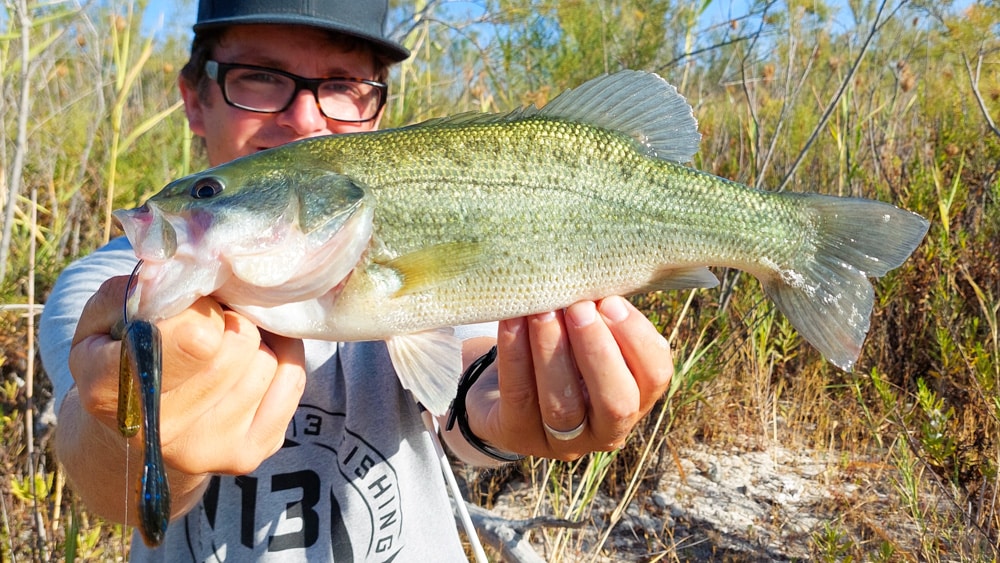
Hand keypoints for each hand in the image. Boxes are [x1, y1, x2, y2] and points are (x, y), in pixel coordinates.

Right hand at [69, 276, 306, 476]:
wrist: (140, 426)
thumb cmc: (124, 355)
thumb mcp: (104, 317)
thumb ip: (135, 293)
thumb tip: (181, 278)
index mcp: (107, 391)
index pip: (164, 355)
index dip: (190, 332)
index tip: (199, 323)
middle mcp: (157, 432)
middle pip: (230, 350)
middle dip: (227, 319)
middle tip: (211, 319)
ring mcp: (206, 450)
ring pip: (264, 362)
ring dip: (253, 337)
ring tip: (227, 338)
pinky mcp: (246, 455)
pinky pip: (290, 381)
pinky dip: (281, 356)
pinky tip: (253, 356)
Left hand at [467, 296, 672, 460]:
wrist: (502, 394)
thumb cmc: (559, 352)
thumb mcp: (587, 337)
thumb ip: (602, 314)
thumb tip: (603, 267)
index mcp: (635, 399)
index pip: (656, 376)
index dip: (636, 339)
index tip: (610, 301)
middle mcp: (605, 430)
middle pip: (616, 402)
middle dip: (598, 351)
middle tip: (579, 307)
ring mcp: (561, 442)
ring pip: (564, 403)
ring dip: (554, 350)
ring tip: (543, 309)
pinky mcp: (518, 435)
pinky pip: (519, 395)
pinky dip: (516, 354)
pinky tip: (513, 320)